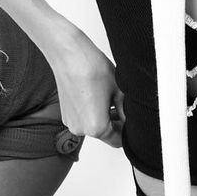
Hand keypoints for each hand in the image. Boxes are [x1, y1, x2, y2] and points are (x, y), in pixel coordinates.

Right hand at [44, 26, 124, 147]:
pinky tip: (95, 95)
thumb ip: (127, 112)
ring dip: (103, 116)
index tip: (130, 120)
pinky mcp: (65, 113)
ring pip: (94, 126)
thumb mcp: (119, 91)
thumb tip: (131, 120)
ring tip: (107, 96)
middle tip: (121, 104)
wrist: (70, 54)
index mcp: (96, 128)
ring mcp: (71, 121)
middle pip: (106, 135)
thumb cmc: (91, 68)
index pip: (118, 141)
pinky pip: (84, 118)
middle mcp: (80, 129)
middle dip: (116, 123)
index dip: (127, 130)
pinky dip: (91, 111)